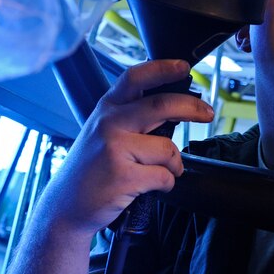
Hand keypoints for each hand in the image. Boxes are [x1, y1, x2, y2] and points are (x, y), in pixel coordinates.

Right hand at [44, 59, 213, 236]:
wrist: (66, 206)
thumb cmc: (93, 166)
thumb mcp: (104, 130)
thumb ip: (132, 115)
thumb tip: (176, 105)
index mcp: (108, 106)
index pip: (137, 77)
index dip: (163, 68)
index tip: (185, 67)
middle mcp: (109, 122)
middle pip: (162, 105)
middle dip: (192, 108)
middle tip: (208, 113)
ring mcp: (114, 149)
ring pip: (167, 148)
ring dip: (175, 164)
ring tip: (165, 171)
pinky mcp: (122, 176)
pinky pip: (164, 176)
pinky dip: (167, 183)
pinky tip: (153, 186)